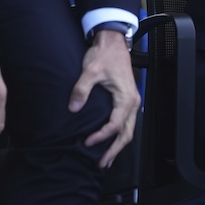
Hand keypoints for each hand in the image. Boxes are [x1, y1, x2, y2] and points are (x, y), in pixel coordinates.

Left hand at [69, 30, 141, 167]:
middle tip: (101, 163)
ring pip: (128, 129)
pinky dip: (119, 135)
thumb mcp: (91, 71)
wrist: (113, 41)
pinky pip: (126, 122)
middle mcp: (132, 101)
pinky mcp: (127, 99)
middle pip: (126, 133)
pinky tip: (110, 141)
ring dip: (118, 145)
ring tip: (106, 159)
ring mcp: (131, 100)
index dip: (101, 136)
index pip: (115, 125)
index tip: (88, 141)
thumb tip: (73, 108)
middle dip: (114, 150)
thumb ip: (81, 90)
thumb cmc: (105, 54)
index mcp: (125, 97)